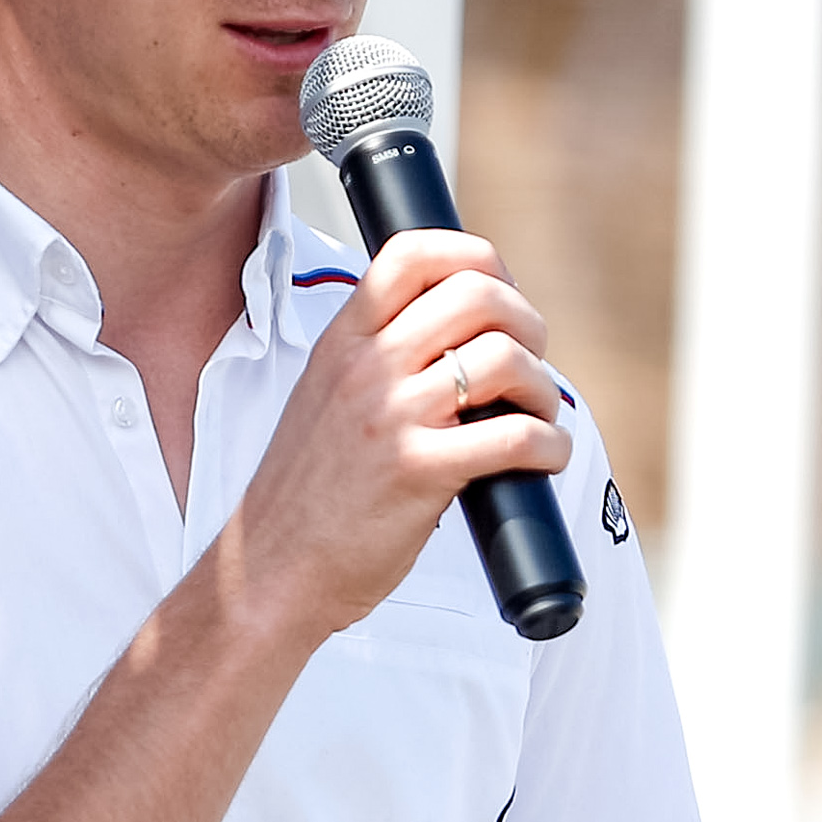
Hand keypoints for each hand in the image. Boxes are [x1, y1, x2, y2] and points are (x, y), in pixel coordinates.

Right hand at [220, 229, 569, 640]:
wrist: (272, 568)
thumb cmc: (310, 493)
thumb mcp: (325, 398)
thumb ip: (377, 358)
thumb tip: (461, 336)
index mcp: (343, 342)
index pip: (413, 253)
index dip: (475, 258)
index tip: (500, 294)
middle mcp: (367, 368)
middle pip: (477, 294)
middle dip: (527, 324)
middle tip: (530, 364)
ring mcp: (392, 417)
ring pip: (504, 357)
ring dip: (541, 388)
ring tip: (535, 417)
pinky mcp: (419, 472)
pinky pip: (515, 436)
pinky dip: (549, 446)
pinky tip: (543, 459)